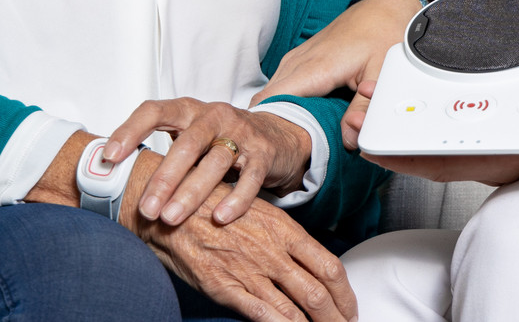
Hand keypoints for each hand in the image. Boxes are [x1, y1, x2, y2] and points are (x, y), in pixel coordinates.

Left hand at [107, 98, 311, 226]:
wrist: (275, 135)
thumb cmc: (219, 140)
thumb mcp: (189, 137)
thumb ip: (160, 154)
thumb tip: (111, 181)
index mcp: (188, 110)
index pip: (154, 111)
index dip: (130, 130)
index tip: (109, 157)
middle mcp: (213, 116)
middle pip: (186, 145)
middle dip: (164, 179)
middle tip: (146, 209)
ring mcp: (241, 132)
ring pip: (216, 161)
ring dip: (192, 192)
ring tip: (172, 219)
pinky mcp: (263, 153)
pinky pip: (250, 177)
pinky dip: (236, 199)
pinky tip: (220, 218)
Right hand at [128, 155, 357, 321]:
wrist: (168, 207)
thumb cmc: (211, 207)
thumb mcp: (256, 211)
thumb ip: (282, 239)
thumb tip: (307, 264)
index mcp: (284, 229)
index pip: (329, 266)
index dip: (345, 294)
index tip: (350, 308)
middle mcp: (272, 251)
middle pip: (319, 293)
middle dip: (338, 318)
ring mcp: (250, 271)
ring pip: (297, 310)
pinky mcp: (226, 288)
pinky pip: (265, 316)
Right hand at [252, 0, 423, 149]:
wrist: (384, 7)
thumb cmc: (383, 34)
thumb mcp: (381, 74)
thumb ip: (363, 109)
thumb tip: (348, 140)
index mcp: (316, 68)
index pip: (271, 100)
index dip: (269, 123)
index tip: (276, 144)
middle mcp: (300, 61)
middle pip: (266, 98)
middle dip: (272, 121)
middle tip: (285, 145)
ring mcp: (298, 56)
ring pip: (272, 89)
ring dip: (277, 110)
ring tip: (291, 133)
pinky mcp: (301, 56)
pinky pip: (281, 81)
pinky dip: (284, 98)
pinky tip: (298, 113)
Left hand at [358, 86, 518, 185]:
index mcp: (509, 157)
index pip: (452, 162)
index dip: (412, 157)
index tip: (380, 148)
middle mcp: (490, 148)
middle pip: (430, 146)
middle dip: (393, 134)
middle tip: (361, 112)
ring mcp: (486, 130)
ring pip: (433, 126)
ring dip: (400, 114)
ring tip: (369, 93)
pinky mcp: (487, 109)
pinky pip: (444, 108)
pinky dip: (419, 97)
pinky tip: (399, 81)